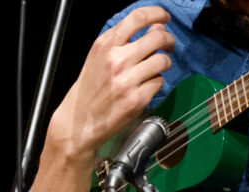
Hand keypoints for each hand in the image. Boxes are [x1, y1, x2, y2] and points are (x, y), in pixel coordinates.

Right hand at [48, 6, 175, 164]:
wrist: (79, 120)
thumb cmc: (90, 88)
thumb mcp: (100, 57)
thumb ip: (125, 41)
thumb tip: (155, 27)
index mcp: (105, 45)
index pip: (138, 18)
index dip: (157, 14)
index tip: (164, 18)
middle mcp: (116, 60)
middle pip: (157, 37)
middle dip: (168, 40)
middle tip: (168, 45)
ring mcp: (127, 80)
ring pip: (162, 61)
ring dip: (164, 63)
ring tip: (155, 68)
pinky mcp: (136, 99)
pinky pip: (159, 82)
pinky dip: (156, 83)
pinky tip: (144, 86)